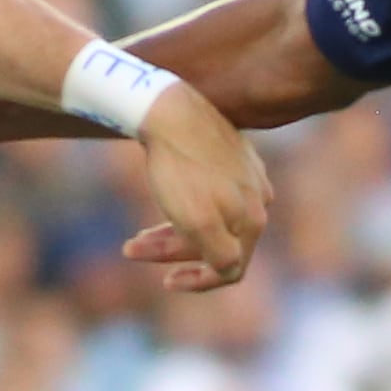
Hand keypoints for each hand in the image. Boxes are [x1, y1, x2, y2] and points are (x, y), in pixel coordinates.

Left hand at [121, 86, 271, 292]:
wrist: (169, 109)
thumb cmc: (179, 168)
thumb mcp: (198, 221)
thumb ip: (221, 256)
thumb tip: (230, 271)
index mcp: (253, 219)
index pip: (231, 270)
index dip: (198, 281)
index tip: (165, 281)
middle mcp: (259, 199)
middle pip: (216, 243)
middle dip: (172, 251)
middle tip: (131, 247)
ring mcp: (248, 176)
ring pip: (211, 218)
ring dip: (172, 231)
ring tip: (137, 235)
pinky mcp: (233, 155)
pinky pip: (211, 193)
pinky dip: (184, 205)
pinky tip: (164, 196)